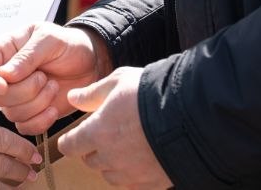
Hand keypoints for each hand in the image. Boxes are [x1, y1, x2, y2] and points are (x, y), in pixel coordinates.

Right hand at [0, 23, 110, 134]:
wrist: (91, 62)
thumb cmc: (68, 44)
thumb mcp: (49, 39)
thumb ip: (27, 56)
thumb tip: (5, 75)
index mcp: (4, 51)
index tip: (3, 86)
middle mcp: (5, 76)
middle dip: (24, 91)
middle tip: (44, 77)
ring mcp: (17, 97)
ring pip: (11, 113)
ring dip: (36, 104)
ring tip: (53, 86)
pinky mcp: (31, 114)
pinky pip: (24, 128)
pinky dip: (40, 121)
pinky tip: (54, 108)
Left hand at [57, 67, 170, 188]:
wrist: (190, 115)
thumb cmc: (150, 93)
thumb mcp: (118, 82)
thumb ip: (92, 94)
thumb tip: (72, 98)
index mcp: (97, 133)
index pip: (71, 146)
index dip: (70, 141)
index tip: (72, 137)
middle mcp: (110, 158)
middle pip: (90, 161)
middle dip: (93, 149)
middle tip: (106, 134)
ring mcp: (131, 173)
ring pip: (110, 175)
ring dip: (111, 164)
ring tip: (124, 147)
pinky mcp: (152, 183)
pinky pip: (133, 185)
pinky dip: (132, 175)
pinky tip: (141, 162)